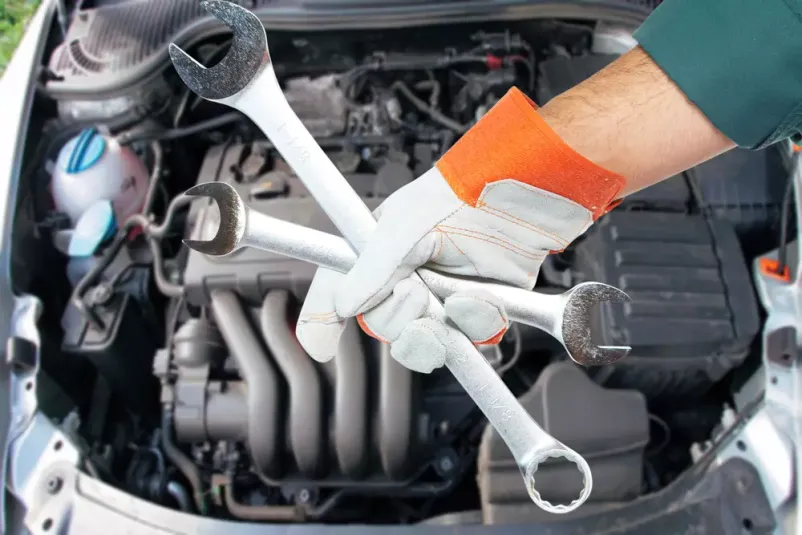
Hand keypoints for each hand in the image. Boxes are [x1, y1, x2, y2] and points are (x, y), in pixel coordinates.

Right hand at [296, 88, 623, 372]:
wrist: (520, 200)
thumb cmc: (458, 197)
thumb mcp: (402, 228)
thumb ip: (371, 269)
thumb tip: (343, 307)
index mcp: (376, 256)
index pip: (338, 293)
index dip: (323, 321)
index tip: (319, 349)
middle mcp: (405, 280)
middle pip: (384, 329)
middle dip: (399, 319)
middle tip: (414, 291)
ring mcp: (441, 298)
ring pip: (426, 344)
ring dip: (437, 329)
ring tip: (449, 299)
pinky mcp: (478, 310)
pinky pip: (470, 339)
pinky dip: (476, 323)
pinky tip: (479, 297)